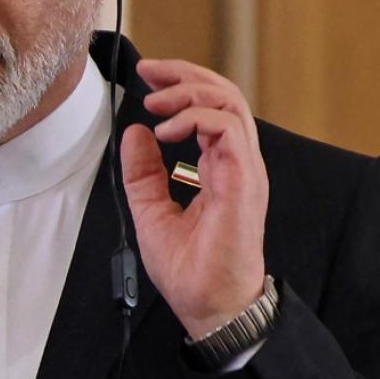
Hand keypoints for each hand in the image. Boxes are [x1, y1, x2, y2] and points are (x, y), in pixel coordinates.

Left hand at [120, 59, 267, 339]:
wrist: (209, 306)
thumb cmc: (191, 269)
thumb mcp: (151, 211)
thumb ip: (144, 172)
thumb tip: (134, 133)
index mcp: (221, 167)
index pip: (210, 108)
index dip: (180, 85)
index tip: (147, 79)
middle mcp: (237, 162)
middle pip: (224, 94)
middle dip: (184, 74)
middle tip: (149, 72)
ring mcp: (244, 169)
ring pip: (229, 103)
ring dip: (188, 93)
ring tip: (155, 104)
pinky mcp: (244, 180)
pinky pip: (227, 129)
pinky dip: (194, 118)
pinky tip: (166, 132)